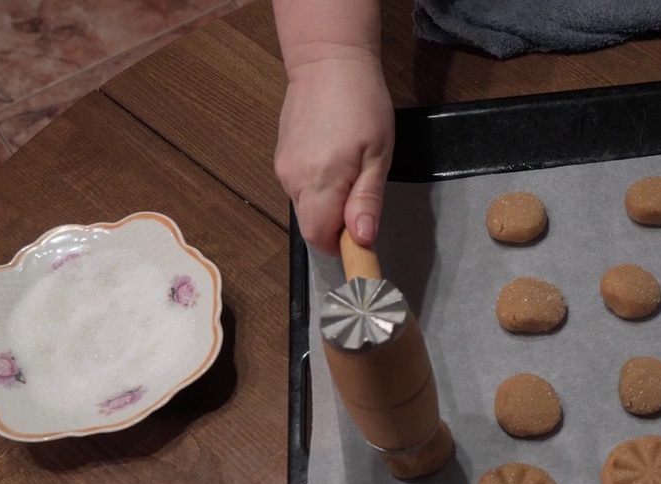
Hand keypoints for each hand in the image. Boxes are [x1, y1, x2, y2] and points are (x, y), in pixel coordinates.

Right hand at [274, 54, 392, 254]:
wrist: (327, 61)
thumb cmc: (362, 104)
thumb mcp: (378, 154)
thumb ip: (367, 199)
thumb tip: (362, 240)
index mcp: (319, 181)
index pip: (320, 238)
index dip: (343, 245)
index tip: (364, 235)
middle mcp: (293, 180)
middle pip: (312, 226)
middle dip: (337, 225)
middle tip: (363, 196)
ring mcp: (283, 168)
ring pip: (307, 208)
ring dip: (329, 205)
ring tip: (352, 171)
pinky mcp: (281, 158)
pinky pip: (301, 188)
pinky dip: (319, 188)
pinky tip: (335, 161)